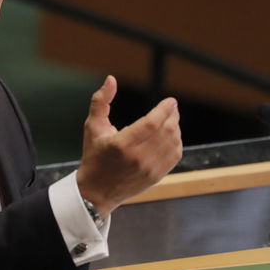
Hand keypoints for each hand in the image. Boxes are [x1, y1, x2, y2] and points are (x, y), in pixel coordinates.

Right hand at [76, 75, 181, 217]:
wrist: (97, 190)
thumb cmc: (94, 155)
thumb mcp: (93, 126)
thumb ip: (101, 101)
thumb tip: (111, 79)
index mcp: (121, 144)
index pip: (151, 123)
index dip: (164, 110)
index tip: (170, 101)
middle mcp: (137, 158)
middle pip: (166, 132)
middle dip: (173, 116)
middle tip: (172, 107)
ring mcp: (148, 169)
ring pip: (173, 143)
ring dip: (176, 128)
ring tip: (172, 119)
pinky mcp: (156, 176)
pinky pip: (174, 156)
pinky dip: (177, 142)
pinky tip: (172, 135)